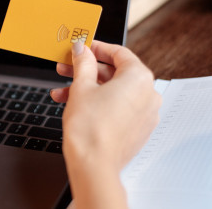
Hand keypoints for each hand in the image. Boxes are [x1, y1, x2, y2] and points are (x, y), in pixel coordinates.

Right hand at [50, 41, 160, 208]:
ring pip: (114, 91)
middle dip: (87, 70)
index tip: (82, 48)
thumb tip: (82, 50)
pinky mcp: (138, 129)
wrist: (93, 164)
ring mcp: (145, 113)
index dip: (96, 48)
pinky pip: (118, 107)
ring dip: (87, 88)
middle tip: (67, 67)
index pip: (119, 53)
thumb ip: (82, 63)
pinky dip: (99, 103)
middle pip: (116, 73)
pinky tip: (75, 105)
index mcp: (139, 78)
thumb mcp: (81, 86)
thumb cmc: (90, 128)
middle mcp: (149, 94)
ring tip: (62, 92)